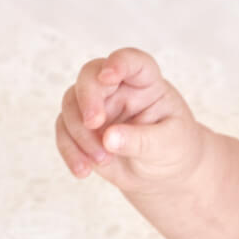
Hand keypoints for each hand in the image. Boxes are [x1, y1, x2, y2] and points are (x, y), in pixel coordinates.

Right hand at [56, 48, 206, 192]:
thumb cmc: (173, 151)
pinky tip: (83, 171)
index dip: (119, 63)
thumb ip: (141, 140)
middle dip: (88, 99)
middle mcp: (117, 88)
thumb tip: (108, 138)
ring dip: (80, 133)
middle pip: (90, 76)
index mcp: (146, 83)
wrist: (163, 176)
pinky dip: (70, 150)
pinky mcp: (83, 129)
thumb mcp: (167, 146)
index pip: (132, 62)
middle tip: (93, 123)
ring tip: (103, 161)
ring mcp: (98, 106)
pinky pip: (64, 131)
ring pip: (71, 104)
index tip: (109, 76)